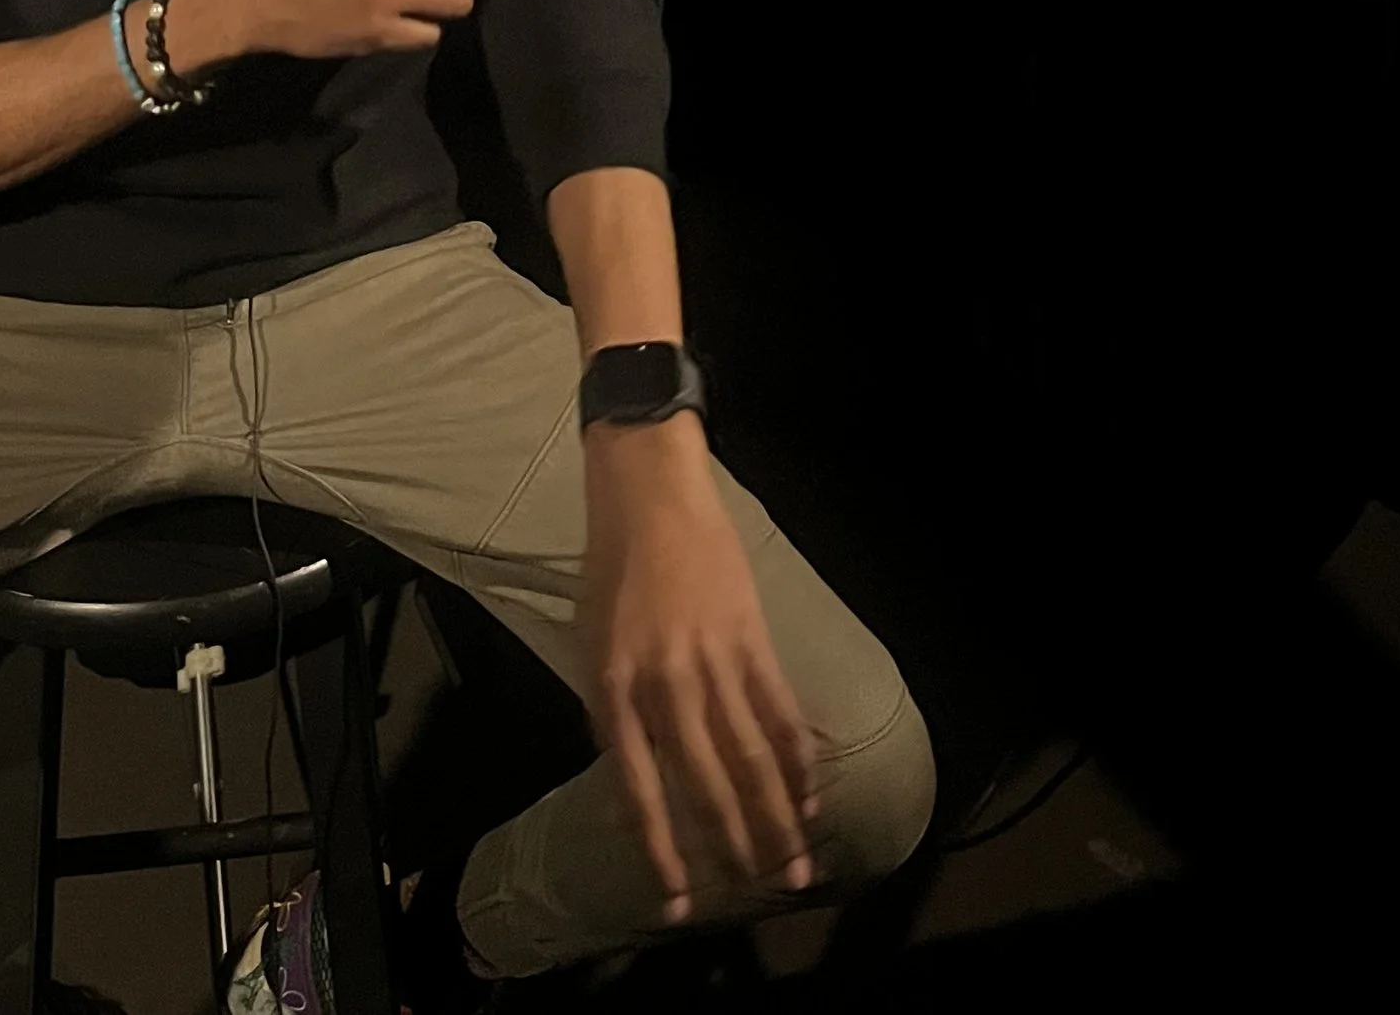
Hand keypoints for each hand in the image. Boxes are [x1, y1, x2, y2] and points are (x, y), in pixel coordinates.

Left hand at [582, 420, 818, 923]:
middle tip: (756, 893)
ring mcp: (712, 662)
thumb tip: (634, 785)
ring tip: (795, 865)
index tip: (678, 903)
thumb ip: (611, 719)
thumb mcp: (590, 649)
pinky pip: (778, 711)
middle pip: (704, 784)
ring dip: (774, 817)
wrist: (648, 495)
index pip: (641, 792)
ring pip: (749, 757)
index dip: (661, 851)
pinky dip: (796, 758)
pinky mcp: (750, 638)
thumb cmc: (611, 573)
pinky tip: (808, 796)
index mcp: (615, 692)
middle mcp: (664, 686)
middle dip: (732, 847)